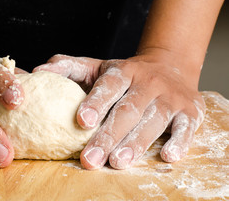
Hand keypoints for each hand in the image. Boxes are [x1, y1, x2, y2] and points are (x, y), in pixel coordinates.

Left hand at [34, 54, 204, 169]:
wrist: (170, 66)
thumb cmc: (126, 75)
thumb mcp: (97, 67)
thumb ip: (68, 68)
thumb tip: (38, 71)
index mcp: (123, 71)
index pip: (109, 85)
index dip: (96, 102)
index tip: (81, 121)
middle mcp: (148, 82)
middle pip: (127, 110)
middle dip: (108, 136)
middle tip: (90, 159)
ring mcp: (170, 97)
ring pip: (153, 120)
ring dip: (136, 142)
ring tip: (118, 162)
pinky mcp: (190, 111)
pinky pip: (186, 127)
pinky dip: (178, 142)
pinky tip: (167, 156)